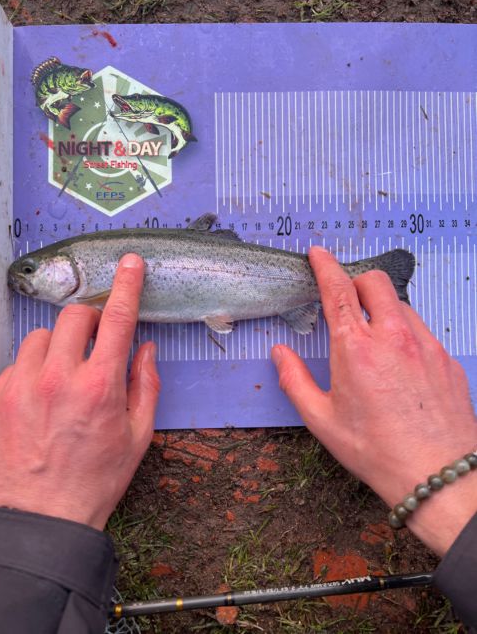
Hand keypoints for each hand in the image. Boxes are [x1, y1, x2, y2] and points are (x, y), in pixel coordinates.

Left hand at [0, 254, 158, 530]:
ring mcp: (22, 388)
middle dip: (88, 320)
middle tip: (95, 340)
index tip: (130, 265)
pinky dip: (31, 368)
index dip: (127, 286)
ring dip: (58, 344)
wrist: (42, 519)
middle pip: (73, 316)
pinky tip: (40, 395)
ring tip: (63, 373)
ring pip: (40, 335)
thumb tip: (144, 349)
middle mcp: (58, 380)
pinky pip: (15, 362)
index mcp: (99, 387)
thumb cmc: (94, 480)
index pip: (117, 319)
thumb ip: (146, 384)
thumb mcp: (138, 436)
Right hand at [272, 247, 476, 555]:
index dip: (326, 265)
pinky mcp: (446, 358)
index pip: (338, 289)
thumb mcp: (322, 420)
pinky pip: (422, 330)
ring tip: (374, 339)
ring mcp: (425, 344)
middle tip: (347, 299)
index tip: (319, 253)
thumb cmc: (377, 450)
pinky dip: (405, 333)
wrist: (438, 474)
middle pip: (376, 282)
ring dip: (383, 308)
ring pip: (401, 304)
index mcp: (356, 347)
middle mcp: (393, 336)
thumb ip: (295, 380)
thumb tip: (280, 353)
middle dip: (357, 280)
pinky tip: (400, 364)